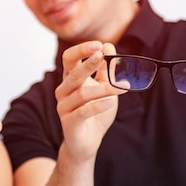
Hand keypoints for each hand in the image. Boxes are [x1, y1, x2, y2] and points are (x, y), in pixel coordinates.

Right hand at [55, 41, 126, 161]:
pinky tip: (110, 101)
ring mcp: (64, 107)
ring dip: (103, 88)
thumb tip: (108, 44)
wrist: (88, 142)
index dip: (81, 50)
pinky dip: (97, 106)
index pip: (69, 59)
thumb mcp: (104, 88)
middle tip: (102, 55)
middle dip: (88, 63)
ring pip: (82, 94)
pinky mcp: (69, 122)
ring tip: (122, 86)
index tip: (98, 45)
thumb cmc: (95, 112)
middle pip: (73, 74)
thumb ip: (106, 69)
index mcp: (70, 79)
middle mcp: (63, 91)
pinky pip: (82, 112)